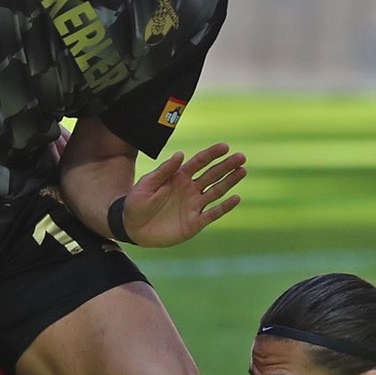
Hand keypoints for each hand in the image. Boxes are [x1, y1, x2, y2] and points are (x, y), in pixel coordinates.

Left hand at [119, 143, 245, 247]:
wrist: (133, 228)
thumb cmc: (137, 203)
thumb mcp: (147, 184)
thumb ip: (164, 171)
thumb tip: (180, 154)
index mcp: (178, 177)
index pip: (199, 162)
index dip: (212, 154)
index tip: (225, 147)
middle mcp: (189, 189)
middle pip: (212, 175)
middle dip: (227, 166)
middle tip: (241, 157)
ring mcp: (193, 205)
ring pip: (216, 191)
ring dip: (230, 182)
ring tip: (242, 171)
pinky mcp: (195, 222)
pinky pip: (213, 213)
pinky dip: (224, 207)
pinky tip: (236, 198)